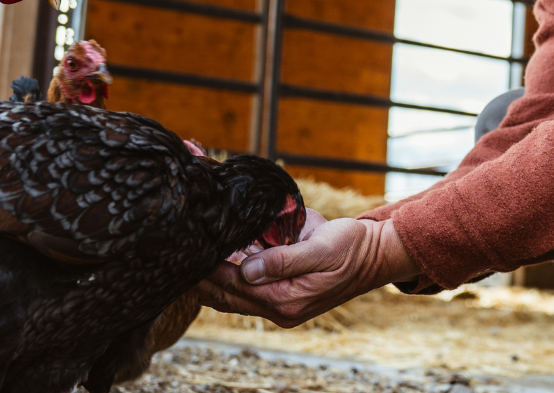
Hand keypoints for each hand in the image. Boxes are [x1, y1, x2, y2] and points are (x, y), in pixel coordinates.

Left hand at [197, 210, 418, 326]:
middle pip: (228, 296)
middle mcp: (280, 307)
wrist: (374, 254)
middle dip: (203, 277)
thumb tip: (247, 268)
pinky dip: (228, 278)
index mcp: (288, 299)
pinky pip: (247, 291)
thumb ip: (284, 259)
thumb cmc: (351, 247)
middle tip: (179, 255)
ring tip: (188, 260)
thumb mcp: (321, 247)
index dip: (212, 270)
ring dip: (211, 280)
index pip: (237, 286)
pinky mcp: (284, 294)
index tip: (191, 251)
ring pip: (233, 297)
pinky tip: (216, 263)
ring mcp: (281, 303)